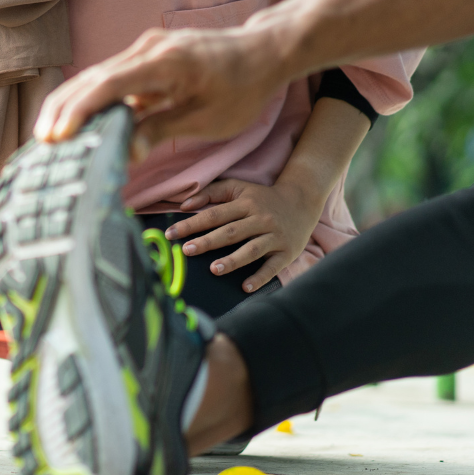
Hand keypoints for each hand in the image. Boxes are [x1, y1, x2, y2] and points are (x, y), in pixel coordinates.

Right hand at [34, 24, 291, 148]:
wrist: (263, 51)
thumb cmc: (242, 87)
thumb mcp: (207, 118)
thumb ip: (161, 130)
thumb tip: (127, 154)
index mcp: (165, 63)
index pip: (108, 85)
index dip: (79, 112)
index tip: (57, 137)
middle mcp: (148, 48)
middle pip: (92, 77)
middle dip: (63, 108)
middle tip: (41, 142)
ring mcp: (145, 48)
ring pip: (97, 76)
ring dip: (72, 103)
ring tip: (50, 134)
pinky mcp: (147, 55)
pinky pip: (112, 77)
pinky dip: (92, 99)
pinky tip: (80, 122)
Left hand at [170, 177, 319, 292]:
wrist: (302, 200)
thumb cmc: (262, 197)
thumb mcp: (239, 188)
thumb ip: (211, 193)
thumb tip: (184, 205)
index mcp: (245, 204)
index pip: (214, 215)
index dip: (192, 224)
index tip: (170, 234)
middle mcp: (260, 219)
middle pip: (230, 232)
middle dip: (207, 241)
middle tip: (187, 250)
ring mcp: (274, 236)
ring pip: (251, 249)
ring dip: (233, 260)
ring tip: (214, 269)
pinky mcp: (287, 252)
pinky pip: (272, 266)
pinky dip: (260, 277)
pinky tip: (245, 286)